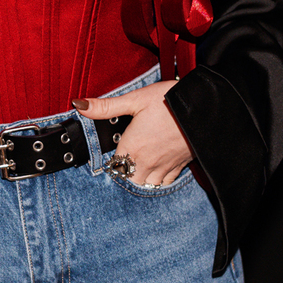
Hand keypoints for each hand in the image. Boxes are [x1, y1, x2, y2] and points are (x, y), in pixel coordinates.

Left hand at [76, 81, 191, 186]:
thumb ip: (106, 106)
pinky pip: (166, 182)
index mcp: (132, 146)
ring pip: (146, 183)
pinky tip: (158, 167)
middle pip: (129, 179)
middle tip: (127, 158)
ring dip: (141, 177)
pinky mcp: (179, 166)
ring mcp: (164, 165)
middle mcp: (147, 160)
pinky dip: (160, 179)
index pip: (114, 164)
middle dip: (125, 171)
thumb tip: (80, 105)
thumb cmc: (168, 100)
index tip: (115, 150)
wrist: (203, 107)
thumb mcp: (135, 99)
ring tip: (140, 164)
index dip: (113, 158)